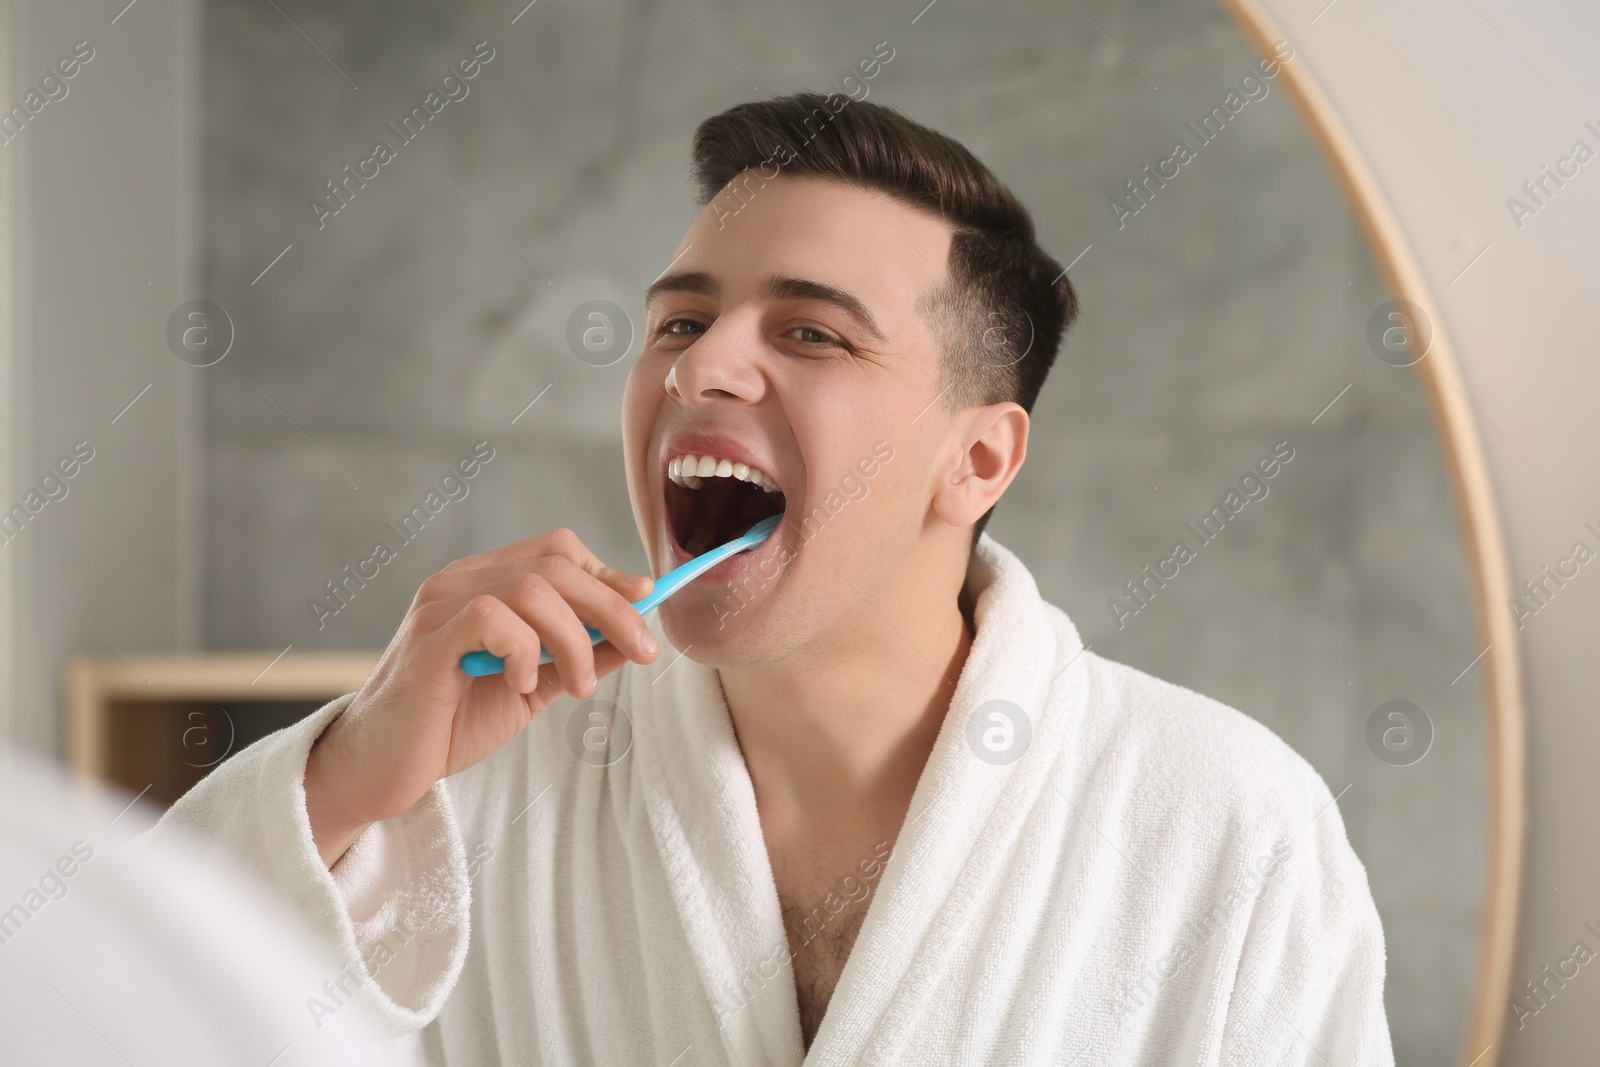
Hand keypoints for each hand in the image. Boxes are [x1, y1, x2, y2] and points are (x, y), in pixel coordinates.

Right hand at [303, 528, 658, 866]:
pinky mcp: (428, 642)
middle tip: (643, 652)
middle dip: (613, 608)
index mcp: (485, 582)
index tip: (645, 606)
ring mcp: (440, 607)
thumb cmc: (453, 723)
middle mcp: (460, 581)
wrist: (384, 768)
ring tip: (578, 686)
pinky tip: (521, 686)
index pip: (557, 550)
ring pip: (532, 588)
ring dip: (573, 639)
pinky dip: (523, 652)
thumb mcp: (534, 686)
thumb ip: (579, 657)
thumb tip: (634, 636)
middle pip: (556, 565)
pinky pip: (491, 619)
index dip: (607, 573)